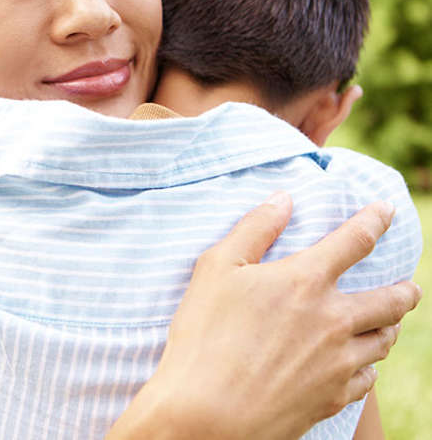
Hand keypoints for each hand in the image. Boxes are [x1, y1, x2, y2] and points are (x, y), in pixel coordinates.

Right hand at [107, 193, 421, 439]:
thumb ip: (253, 228)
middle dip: (404, 290)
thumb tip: (283, 200)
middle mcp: (334, 319)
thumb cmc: (204, 335)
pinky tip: (362, 365)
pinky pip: (368, 378)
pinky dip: (369, 366)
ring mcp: (338, 362)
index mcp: (305, 280)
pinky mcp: (333, 397)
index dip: (374, 220)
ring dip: (391, 327)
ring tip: (389, 323)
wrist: (208, 413)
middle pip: (390, 299)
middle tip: (410, 287)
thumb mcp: (215, 268)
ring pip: (384, 340)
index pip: (355, 240)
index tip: (386, 210)